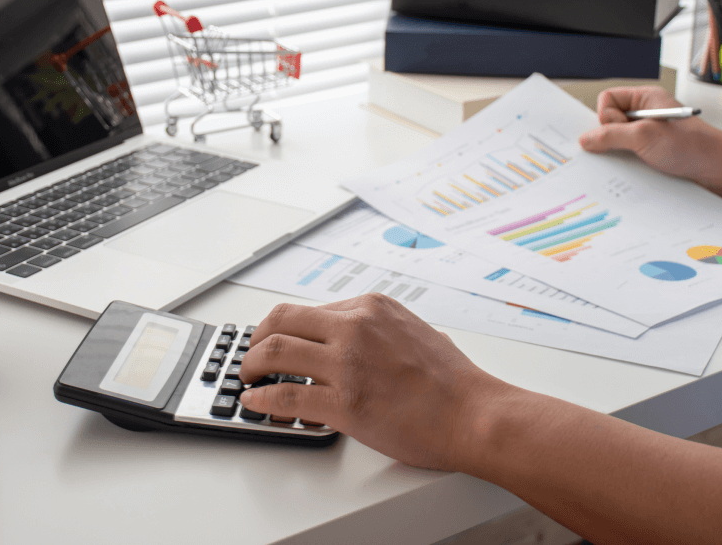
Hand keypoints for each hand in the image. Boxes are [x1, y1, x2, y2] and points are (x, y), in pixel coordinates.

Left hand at [238, 294, 507, 470]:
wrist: (473, 414)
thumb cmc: (454, 382)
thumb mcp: (417, 331)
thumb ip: (386, 330)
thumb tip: (373, 340)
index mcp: (371, 307)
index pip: (309, 309)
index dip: (284, 329)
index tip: (275, 342)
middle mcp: (355, 326)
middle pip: (281, 321)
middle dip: (257, 340)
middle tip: (252, 358)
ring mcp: (347, 363)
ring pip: (274, 352)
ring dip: (252, 367)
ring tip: (248, 380)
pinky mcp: (344, 402)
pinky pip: (285, 396)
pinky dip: (262, 399)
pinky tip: (257, 403)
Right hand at [578, 86, 721, 184]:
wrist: (719, 170)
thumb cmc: (694, 146)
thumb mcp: (644, 136)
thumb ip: (610, 136)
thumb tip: (586, 139)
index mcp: (645, 100)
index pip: (607, 99)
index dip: (606, 116)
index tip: (620, 130)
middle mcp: (645, 115)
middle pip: (609, 122)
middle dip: (612, 137)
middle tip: (629, 145)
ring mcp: (648, 134)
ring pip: (617, 141)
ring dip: (623, 153)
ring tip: (642, 157)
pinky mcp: (652, 153)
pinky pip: (628, 156)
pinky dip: (630, 164)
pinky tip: (643, 168)